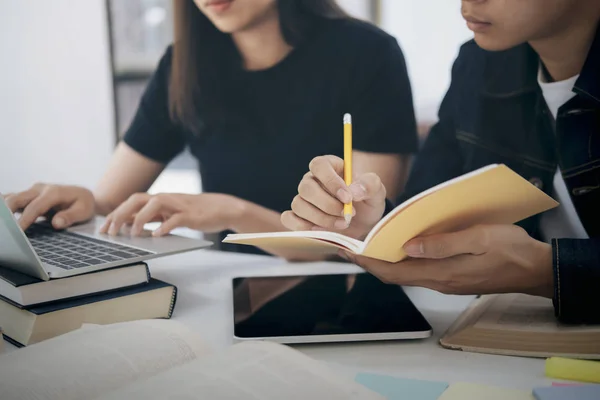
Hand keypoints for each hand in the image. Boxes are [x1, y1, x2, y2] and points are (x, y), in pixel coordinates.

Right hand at [3, 184, 94, 229]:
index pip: (35, 207)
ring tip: (2, 226)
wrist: (83, 195)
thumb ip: (71, 216)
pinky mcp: (28, 195)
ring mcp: (32, 191)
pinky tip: (2, 218)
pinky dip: (4, 207)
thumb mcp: (84, 211)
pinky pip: (12, 199)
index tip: (17, 232)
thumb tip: (56, 223)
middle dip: (7, 213)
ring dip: (4, 210)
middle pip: (17, 199)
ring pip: (12, 198)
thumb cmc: (84, 204)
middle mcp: (40, 189)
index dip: (24, 220)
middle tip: (5, 230)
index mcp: (54, 192)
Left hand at [99, 193, 243, 235]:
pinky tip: (158, 235)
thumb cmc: (195, 213)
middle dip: (121, 214)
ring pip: (154, 204)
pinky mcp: (191, 215)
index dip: (115, 214)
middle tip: (110, 232)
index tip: (104, 228)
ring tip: (133, 234)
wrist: (222, 208)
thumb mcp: (170, 214)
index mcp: (159, 200)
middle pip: (137, 199)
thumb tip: (130, 225)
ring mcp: (178, 205)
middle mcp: (166, 199)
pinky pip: (175, 219)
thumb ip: (153, 217)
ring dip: (140, 218)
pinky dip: (165, 227)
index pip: (131, 202)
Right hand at [281, 155, 385, 239]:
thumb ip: (369, 185)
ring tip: (341, 225)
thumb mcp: (376, 191)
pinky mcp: (298, 217)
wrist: (364, 224)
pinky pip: (288, 219)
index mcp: (329, 167)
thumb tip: (353, 191)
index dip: (330, 181)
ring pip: (298, 205)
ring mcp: (303, 199)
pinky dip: (302, 227)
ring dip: (320, 218)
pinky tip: (321, 232)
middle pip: (306, 187)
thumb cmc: (367, 202)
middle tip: (346, 215)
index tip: (347, 197)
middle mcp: (312, 181)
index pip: (319, 165)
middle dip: (327, 205)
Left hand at [340, 225, 553, 297]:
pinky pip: (420, 272)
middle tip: (352, 247)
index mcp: (441, 273)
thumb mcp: (478, 238)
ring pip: (406, 274)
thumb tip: (408, 247)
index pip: (393, 272)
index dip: (368, 263)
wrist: (535, 269)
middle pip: (395, 275)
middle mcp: (439, 282)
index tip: (348, 252)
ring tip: (371, 244)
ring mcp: (446, 282)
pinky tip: (402, 247)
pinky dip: (404, 262)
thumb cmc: (510, 250)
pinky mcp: (453, 279)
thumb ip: (442, 244)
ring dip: (386, 262)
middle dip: (371, 262)